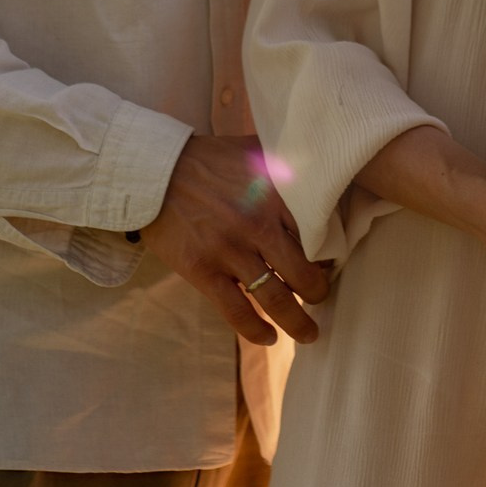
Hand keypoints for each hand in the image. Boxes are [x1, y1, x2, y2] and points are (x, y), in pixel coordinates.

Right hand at [136, 134, 332, 345]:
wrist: (154, 170)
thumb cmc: (207, 159)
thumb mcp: (255, 149)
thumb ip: (287, 160)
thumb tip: (319, 167)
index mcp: (275, 195)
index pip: (316, 236)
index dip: (328, 256)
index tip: (330, 265)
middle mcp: (257, 226)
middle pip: (301, 273)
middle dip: (317, 292)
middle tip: (321, 298)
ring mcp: (229, 251)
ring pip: (274, 298)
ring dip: (297, 322)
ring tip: (309, 333)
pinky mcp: (203, 270)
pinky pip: (235, 311)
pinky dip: (255, 329)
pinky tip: (269, 337)